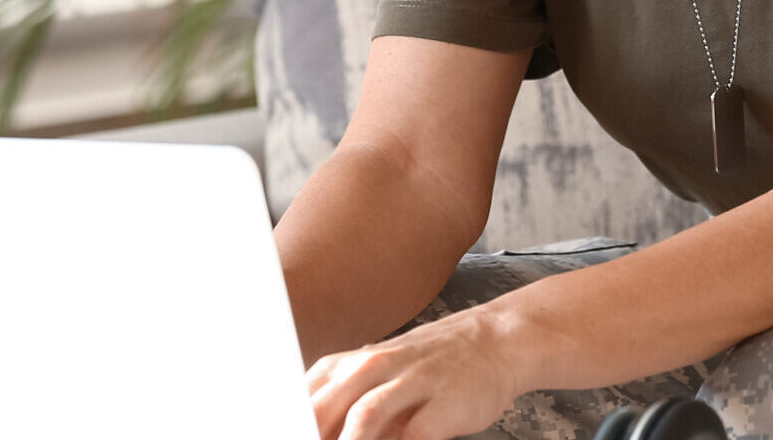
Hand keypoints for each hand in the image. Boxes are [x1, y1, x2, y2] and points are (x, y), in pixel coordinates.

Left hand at [305, 305, 530, 439]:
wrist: (495, 342)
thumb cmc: (429, 367)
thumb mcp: (377, 375)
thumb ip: (342, 405)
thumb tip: (303, 429)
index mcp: (349, 366)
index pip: (301, 399)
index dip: (286, 423)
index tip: (277, 436)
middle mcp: (374, 369)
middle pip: (323, 408)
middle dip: (306, 433)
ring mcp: (410, 383)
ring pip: (364, 416)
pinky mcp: (442, 404)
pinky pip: (414, 434)